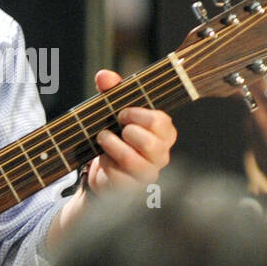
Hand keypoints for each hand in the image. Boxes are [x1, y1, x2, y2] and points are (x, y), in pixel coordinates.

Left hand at [86, 69, 176, 194]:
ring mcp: (147, 174)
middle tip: (116, 127)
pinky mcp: (131, 189)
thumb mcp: (113, 110)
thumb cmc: (116, 137)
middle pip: (151, 144)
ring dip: (112, 145)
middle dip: (128, 131)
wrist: (104, 171)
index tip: (123, 113)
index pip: (162, 123)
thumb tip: (105, 76)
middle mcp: (160, 156)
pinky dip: (105, 164)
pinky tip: (103, 159)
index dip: (139, 115)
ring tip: (104, 139)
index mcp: (163, 134)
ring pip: (132, 160)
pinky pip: (117, 176)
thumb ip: (112, 91)